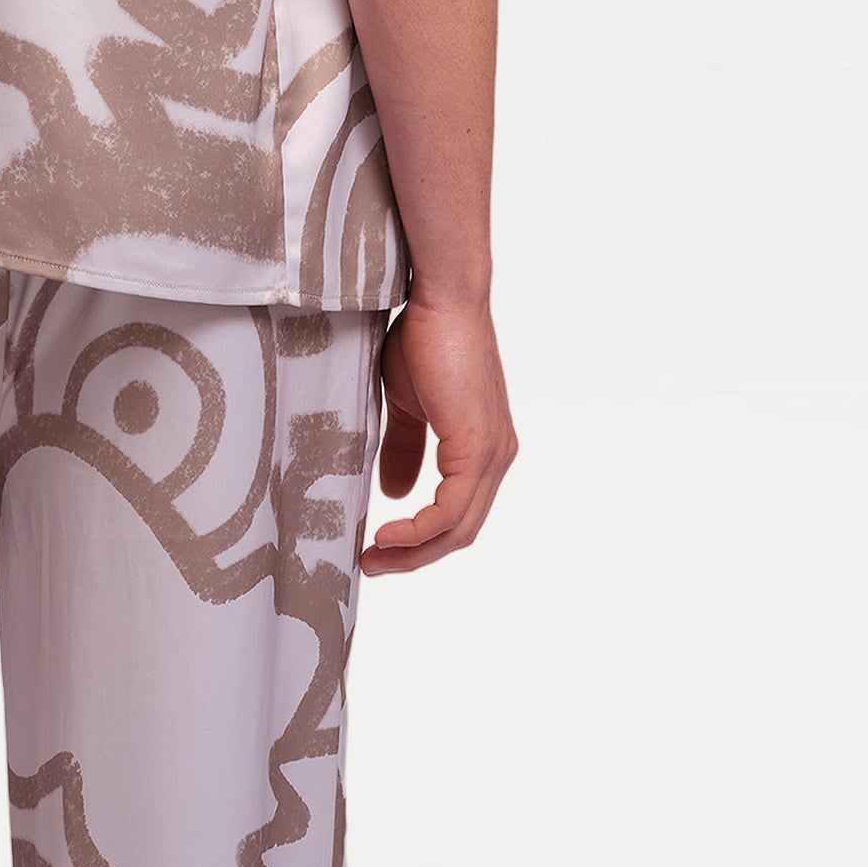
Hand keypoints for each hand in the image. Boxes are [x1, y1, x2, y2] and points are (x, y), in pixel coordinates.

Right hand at [362, 294, 517, 575]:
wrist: (442, 299)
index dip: (420, 539)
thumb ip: (404, 449)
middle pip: (462, 532)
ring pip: (458, 530)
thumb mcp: (407, 405)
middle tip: (370, 567)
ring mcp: (492, 455)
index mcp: (483, 448)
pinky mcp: (478, 448)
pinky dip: (418, 532)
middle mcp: (497, 457)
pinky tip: (385, 536)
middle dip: (415, 557)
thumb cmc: (425, 339)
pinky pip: (450, 511)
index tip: (378, 548)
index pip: (458, 514)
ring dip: (412, 552)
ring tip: (371, 559)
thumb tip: (395, 493)